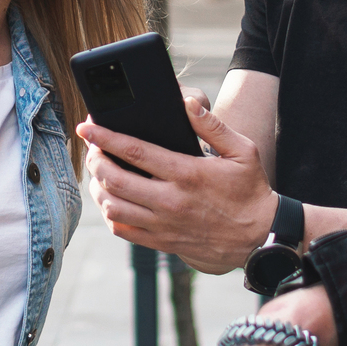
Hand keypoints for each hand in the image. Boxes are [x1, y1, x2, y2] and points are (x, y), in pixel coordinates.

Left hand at [79, 93, 275, 271]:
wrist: (260, 237)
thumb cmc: (251, 190)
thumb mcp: (243, 151)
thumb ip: (213, 126)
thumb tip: (187, 103)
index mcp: (187, 174)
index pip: (134, 151)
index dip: (104, 137)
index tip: (86, 127)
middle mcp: (170, 201)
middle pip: (114, 179)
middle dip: (95, 160)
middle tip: (92, 148)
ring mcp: (164, 224)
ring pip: (113, 207)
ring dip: (97, 188)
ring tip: (98, 173)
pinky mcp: (162, 242)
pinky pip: (123, 230)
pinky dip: (109, 214)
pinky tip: (111, 200)